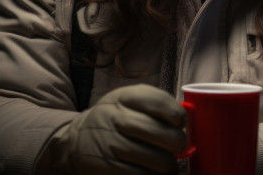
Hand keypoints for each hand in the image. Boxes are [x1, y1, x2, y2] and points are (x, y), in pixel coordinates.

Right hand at [50, 84, 186, 173]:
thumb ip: (154, 104)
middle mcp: (114, 117)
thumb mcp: (128, 100)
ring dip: (167, 164)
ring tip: (169, 164)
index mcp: (124, 96)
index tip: (180, 121)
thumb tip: (186, 118)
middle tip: (179, 146)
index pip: (156, 100)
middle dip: (176, 141)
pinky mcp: (105, 166)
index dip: (175, 112)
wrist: (76, 139)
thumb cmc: (114, 118)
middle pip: (157, 131)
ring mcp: (109, 143)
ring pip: (152, 157)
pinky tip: (154, 172)